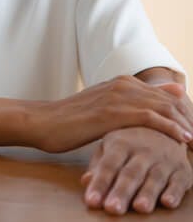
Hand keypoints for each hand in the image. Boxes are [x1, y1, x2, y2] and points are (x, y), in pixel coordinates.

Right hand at [31, 76, 192, 152]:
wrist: (43, 122)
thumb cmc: (70, 120)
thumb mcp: (102, 109)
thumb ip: (130, 104)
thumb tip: (163, 98)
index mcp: (121, 81)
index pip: (165, 96)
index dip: (184, 113)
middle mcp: (122, 84)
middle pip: (170, 100)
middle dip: (189, 119)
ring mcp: (117, 96)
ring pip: (164, 107)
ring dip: (185, 124)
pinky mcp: (112, 112)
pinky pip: (151, 118)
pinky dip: (171, 129)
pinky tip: (182, 140)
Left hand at [81, 127, 192, 213]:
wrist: (166, 127)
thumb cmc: (130, 143)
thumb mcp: (110, 148)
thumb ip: (98, 166)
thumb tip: (85, 181)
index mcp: (121, 144)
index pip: (108, 166)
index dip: (100, 184)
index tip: (91, 202)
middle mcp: (143, 151)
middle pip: (131, 174)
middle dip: (122, 192)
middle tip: (112, 209)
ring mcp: (164, 160)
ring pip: (155, 178)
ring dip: (148, 194)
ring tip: (140, 208)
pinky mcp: (183, 170)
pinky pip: (179, 182)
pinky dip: (174, 192)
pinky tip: (167, 202)